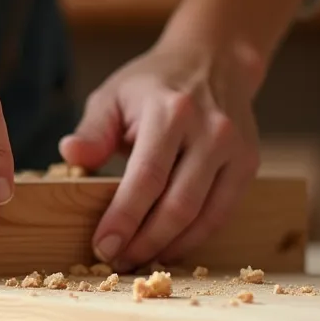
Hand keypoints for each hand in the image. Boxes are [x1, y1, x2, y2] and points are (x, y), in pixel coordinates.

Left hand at [59, 38, 263, 270]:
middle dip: (145, 242)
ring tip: (139, 259)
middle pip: (178, 204)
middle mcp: (210, 130)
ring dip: (169, 246)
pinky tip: (169, 247)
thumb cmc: (154, 83)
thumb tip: (70, 155)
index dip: (124, 218)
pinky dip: (194, 237)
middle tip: (118, 261)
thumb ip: (92, 129)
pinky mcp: (248, 163)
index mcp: (171, 111)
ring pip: (203, 216)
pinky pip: (221, 212)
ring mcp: (234, 148)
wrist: (214, 59)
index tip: (103, 246)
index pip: (147, 177)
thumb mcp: (113, 95)